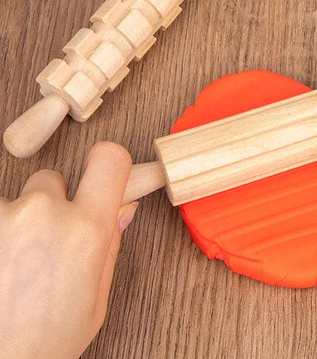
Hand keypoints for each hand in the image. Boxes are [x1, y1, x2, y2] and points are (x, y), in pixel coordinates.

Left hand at [0, 142, 136, 358]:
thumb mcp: (94, 300)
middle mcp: (43, 213)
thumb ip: (109, 245)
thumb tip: (122, 207)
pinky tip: (2, 263)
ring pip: (17, 199)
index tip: (102, 174)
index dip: (109, 163)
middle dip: (52, 204)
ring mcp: (3, 216)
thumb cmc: (42, 343)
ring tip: (14, 263)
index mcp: (86, 230)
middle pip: (53, 179)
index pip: (109, 159)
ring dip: (17, 220)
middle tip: (45, 243)